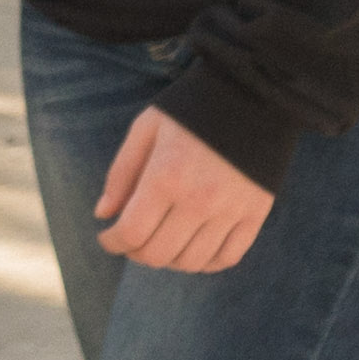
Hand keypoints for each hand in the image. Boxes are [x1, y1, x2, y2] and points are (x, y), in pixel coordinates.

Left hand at [92, 105, 270, 272]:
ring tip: (159, 244)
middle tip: (130, 242)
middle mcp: (199, 201)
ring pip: (193, 262)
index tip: (106, 237)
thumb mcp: (145, 129)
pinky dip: (207, 263)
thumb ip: (121, 173)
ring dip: (169, 261)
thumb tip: (103, 214)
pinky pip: (229, 258)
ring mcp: (230, 211)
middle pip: (159, 253)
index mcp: (166, 177)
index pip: (132, 232)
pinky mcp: (256, 215)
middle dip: (136, 253)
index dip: (113, 242)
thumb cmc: (189, 111)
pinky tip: (193, 250)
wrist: (252, 96)